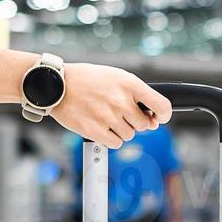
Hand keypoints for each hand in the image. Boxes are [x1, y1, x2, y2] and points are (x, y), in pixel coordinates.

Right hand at [50, 64, 172, 147]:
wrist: (57, 84)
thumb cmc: (88, 80)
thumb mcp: (116, 77)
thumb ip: (137, 97)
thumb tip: (154, 120)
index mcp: (129, 84)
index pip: (161, 106)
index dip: (164, 115)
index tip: (159, 117)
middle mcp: (120, 101)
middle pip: (144, 125)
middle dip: (135, 122)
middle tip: (119, 112)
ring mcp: (108, 116)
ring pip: (129, 135)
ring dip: (121, 130)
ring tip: (106, 116)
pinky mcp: (95, 130)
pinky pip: (116, 143)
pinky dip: (111, 138)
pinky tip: (101, 126)